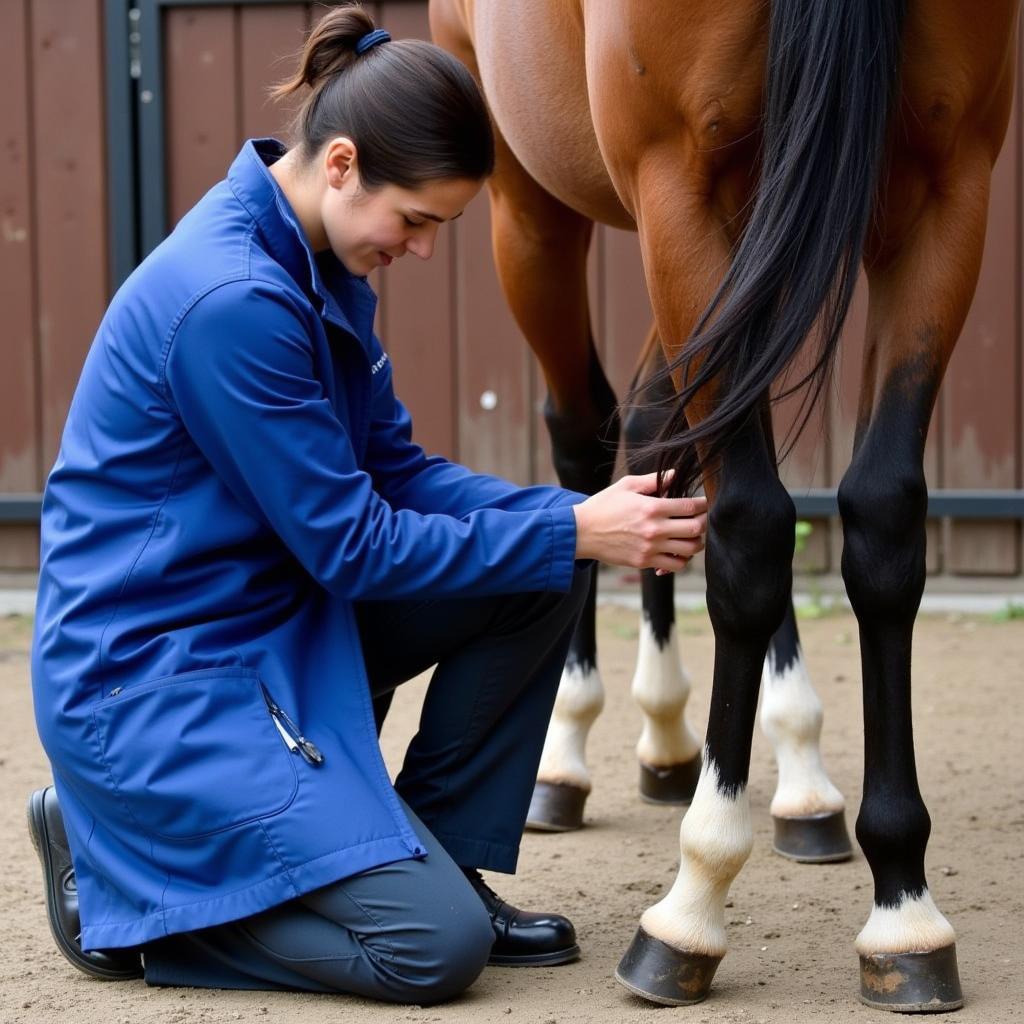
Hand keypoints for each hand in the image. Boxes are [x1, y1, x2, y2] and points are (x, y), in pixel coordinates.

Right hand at [572, 472, 707, 573]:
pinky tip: (677, 551)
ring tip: (692, 536)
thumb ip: (653, 481)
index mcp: (652, 508)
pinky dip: (682, 560)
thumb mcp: (626, 486)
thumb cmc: (603, 506)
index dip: (703, 504)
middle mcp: (654, 529)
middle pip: (696, 528)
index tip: (704, 502)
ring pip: (690, 550)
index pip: (690, 506)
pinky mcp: (644, 561)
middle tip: (702, 518)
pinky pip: (674, 566)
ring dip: (696, 542)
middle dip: (704, 522)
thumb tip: (675, 476)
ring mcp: (650, 548)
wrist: (581, 532)